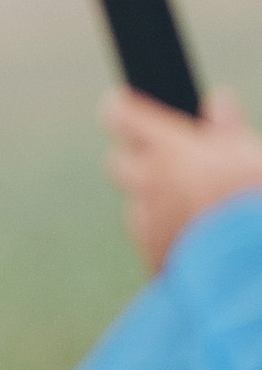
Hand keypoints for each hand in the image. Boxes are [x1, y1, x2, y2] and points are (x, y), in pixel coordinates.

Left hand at [101, 87, 261, 273]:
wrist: (247, 268)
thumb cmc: (251, 202)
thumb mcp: (250, 156)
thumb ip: (228, 128)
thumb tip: (219, 101)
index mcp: (168, 149)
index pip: (122, 116)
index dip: (123, 110)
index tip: (124, 105)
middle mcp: (147, 184)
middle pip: (120, 161)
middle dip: (136, 156)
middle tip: (165, 155)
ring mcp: (146, 223)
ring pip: (137, 203)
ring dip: (152, 199)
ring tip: (191, 200)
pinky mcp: (153, 256)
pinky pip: (149, 237)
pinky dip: (163, 231)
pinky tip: (193, 233)